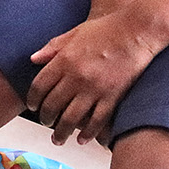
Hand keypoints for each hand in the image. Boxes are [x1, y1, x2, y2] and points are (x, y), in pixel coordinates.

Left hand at [26, 2, 162, 144]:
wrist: (136, 30)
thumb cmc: (105, 29)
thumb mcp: (74, 33)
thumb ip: (52, 47)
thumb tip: (33, 59)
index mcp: (64, 59)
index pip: (40, 86)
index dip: (33, 99)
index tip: (33, 106)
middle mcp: (76, 76)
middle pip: (52, 105)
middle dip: (45, 118)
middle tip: (45, 122)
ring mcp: (95, 89)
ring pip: (71, 119)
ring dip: (62, 132)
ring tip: (58, 138)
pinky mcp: (113, 97)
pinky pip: (97, 122)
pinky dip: (88, 134)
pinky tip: (82, 139)